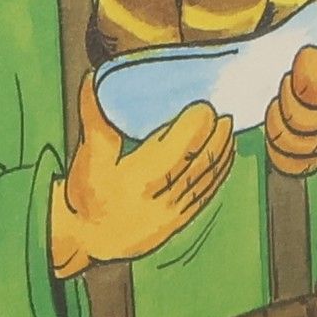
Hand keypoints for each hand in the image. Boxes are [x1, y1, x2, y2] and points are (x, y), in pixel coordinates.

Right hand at [50, 78, 234, 278]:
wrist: (87, 238)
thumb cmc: (87, 193)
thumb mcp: (87, 157)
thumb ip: (95, 119)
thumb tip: (93, 78)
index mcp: (135, 180)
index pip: (172, 152)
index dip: (192, 129)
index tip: (204, 106)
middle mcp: (157, 199)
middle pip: (195, 164)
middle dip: (214, 137)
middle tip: (224, 111)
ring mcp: (171, 214)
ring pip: (204, 179)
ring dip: (220, 151)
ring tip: (229, 126)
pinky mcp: (178, 222)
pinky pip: (205, 195)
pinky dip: (219, 172)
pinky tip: (226, 155)